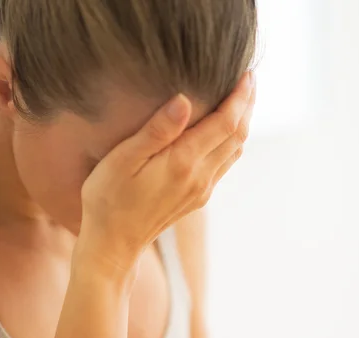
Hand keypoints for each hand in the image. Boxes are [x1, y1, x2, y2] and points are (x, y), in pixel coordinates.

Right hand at [78, 72, 255, 275]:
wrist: (114, 242)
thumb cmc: (109, 199)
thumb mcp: (123, 160)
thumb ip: (156, 131)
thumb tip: (185, 101)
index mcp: (183, 163)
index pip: (225, 123)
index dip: (240, 96)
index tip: (247, 73)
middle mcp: (200, 177)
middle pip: (237, 136)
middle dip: (247, 105)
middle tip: (249, 78)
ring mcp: (201, 190)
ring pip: (234, 151)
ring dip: (242, 124)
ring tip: (242, 99)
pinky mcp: (197, 197)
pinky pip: (223, 164)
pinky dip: (231, 142)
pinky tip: (224, 131)